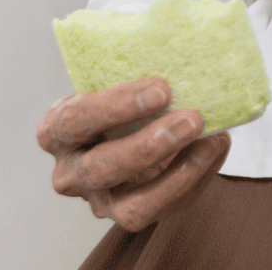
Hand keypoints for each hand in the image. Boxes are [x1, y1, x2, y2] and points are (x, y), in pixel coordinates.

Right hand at [36, 78, 229, 231]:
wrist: (127, 132)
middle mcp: (69, 171)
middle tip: (193, 119)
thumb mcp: (116, 85)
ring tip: (211, 139)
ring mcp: (98, 200)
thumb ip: (135, 76)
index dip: (118, 105)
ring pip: (132, 205)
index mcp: (57, 129)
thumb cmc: (120, 103)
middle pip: (102, 167)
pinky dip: (194, 180)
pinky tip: (214, 149)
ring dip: (177, 173)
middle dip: (150, 144)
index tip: (162, 89)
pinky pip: (162, 209)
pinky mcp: (127, 215)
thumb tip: (187, 56)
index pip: (78, 119)